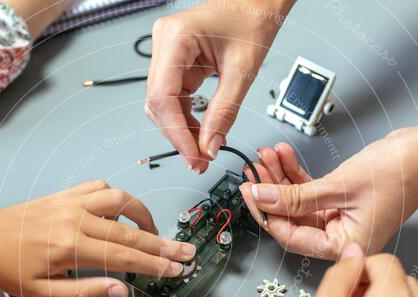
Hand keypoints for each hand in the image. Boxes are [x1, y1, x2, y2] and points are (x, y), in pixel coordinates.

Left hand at [0, 181, 195, 296]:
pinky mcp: (63, 195)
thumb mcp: (45, 294)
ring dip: (142, 215)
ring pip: (118, 200)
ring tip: (155, 233)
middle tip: (184, 252)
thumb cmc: (10, 271)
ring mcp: (70, 203)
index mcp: (70, 247)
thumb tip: (123, 290)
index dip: (155, 262)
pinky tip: (122, 212)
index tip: (177, 267)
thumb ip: (88, 292)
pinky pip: (98, 188)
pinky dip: (116, 198)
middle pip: (129, 229)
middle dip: (161, 243)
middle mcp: (74, 219)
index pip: (124, 255)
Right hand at [145, 0, 289, 171]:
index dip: (175, 132)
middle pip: (158, 103)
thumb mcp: (242, 70)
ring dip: (181, 131)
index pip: (163, 96)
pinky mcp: (177, 62)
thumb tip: (209, 146)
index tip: (192, 155)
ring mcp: (168, 53)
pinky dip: (187, 119)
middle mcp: (165, 43)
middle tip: (198, 160)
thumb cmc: (253, 18)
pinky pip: (175, 98)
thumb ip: (225, 112)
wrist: (259, 2)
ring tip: (202, 152)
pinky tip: (201, 134)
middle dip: (178, 135)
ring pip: (164, 105)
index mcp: (176, 36)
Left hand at [240, 130, 417, 259]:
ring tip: (266, 158)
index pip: (291, 237)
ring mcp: (341, 218)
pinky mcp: (341, 200)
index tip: (250, 194)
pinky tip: (283, 157)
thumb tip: (263, 198)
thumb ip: (296, 196)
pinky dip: (295, 175)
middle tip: (253, 173)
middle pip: (291, 219)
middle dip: (270, 192)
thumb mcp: (338, 186)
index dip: (266, 215)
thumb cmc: (403, 172)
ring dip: (280, 179)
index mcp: (344, 247)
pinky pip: (310, 191)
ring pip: (298, 202)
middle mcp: (341, 237)